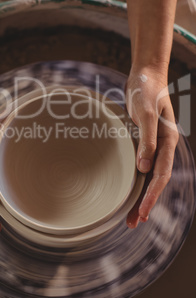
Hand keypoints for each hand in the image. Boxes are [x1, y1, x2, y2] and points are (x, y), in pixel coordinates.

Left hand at [125, 66, 178, 227]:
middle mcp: (162, 146)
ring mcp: (153, 145)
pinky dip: (136, 180)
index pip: (162, 175)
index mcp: (168, 142)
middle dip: (146, 203)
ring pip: (148, 176)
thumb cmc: (147, 90)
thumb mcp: (146, 113)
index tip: (143, 213)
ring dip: (140, 195)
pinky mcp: (143, 140)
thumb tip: (144, 169)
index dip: (153, 195)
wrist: (145, 75)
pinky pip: (141, 165)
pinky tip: (129, 188)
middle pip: (156, 181)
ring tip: (130, 215)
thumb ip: (147, 140)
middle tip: (133, 223)